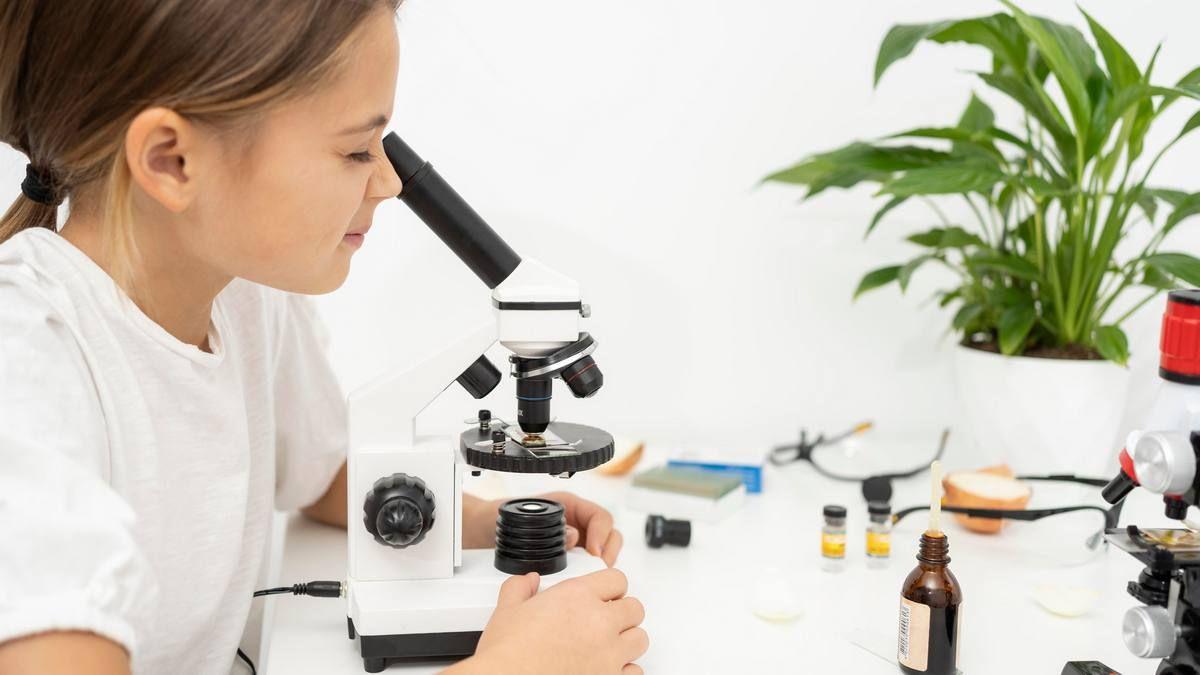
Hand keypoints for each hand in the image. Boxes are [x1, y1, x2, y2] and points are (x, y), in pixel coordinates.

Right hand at [460, 569, 647, 674]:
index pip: (617, 580)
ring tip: (609, 644)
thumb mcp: (507, 610)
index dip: (610, 587)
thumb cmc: (507, 653)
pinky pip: (636, 671)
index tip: (604, 595)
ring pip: (640, 638)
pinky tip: (610, 667)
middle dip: (622, 612)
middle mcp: (599, 622)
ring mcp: (608, 653)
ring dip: (627, 639)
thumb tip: (528, 581)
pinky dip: (626, 669)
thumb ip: (520, 588)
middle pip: (634, 608)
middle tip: (606, 620)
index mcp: (577, 597)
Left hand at [462, 492, 622, 566]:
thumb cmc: (495, 518)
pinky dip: (589, 574)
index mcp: (568, 505)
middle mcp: (575, 521)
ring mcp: (573, 541)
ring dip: (601, 563)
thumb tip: (572, 536)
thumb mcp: (518, 517)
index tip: (596, 551)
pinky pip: (588, 566)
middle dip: (608, 551)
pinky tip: (578, 582)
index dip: (602, 533)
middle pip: (609, 533)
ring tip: (590, 576)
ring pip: (602, 550)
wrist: (478, 532)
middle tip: (598, 568)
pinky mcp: (568, 558)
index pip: (599, 516)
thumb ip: (545, 524)